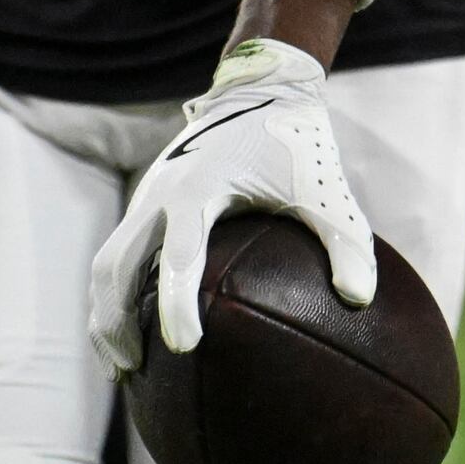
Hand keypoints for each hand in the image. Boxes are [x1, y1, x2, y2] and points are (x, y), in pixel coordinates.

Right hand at [89, 39, 371, 379]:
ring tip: (124, 368)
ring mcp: (147, 198)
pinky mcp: (146, 205)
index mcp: (200, 189)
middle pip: (115, 264)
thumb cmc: (296, 146)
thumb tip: (360, 300)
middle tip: (134, 372)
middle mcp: (162, 193)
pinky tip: (137, 336)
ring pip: (106, 263)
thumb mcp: (327, 191)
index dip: (175, 302)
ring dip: (104, 314)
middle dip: (115, 320)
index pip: (179, 253)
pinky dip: (115, 296)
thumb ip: (347, 242)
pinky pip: (117, 255)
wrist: (260, 91)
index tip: (185, 348)